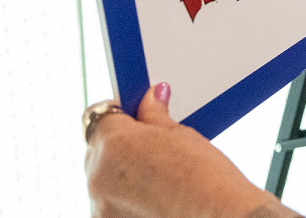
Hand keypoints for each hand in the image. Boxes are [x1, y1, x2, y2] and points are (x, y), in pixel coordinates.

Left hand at [85, 84, 292, 217]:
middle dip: (119, 145)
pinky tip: (153, 199)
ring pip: (102, 180)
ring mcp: (100, 206)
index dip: (119, 113)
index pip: (100, 115)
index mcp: (114, 144)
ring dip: (120, 175)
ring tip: (158, 178)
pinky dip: (125, 200)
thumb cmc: (207, 179)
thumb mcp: (182, 136)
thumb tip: (151, 98)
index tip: (134, 114)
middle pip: (98, 149)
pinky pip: (109, 204)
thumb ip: (155, 115)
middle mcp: (97, 176)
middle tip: (152, 147)